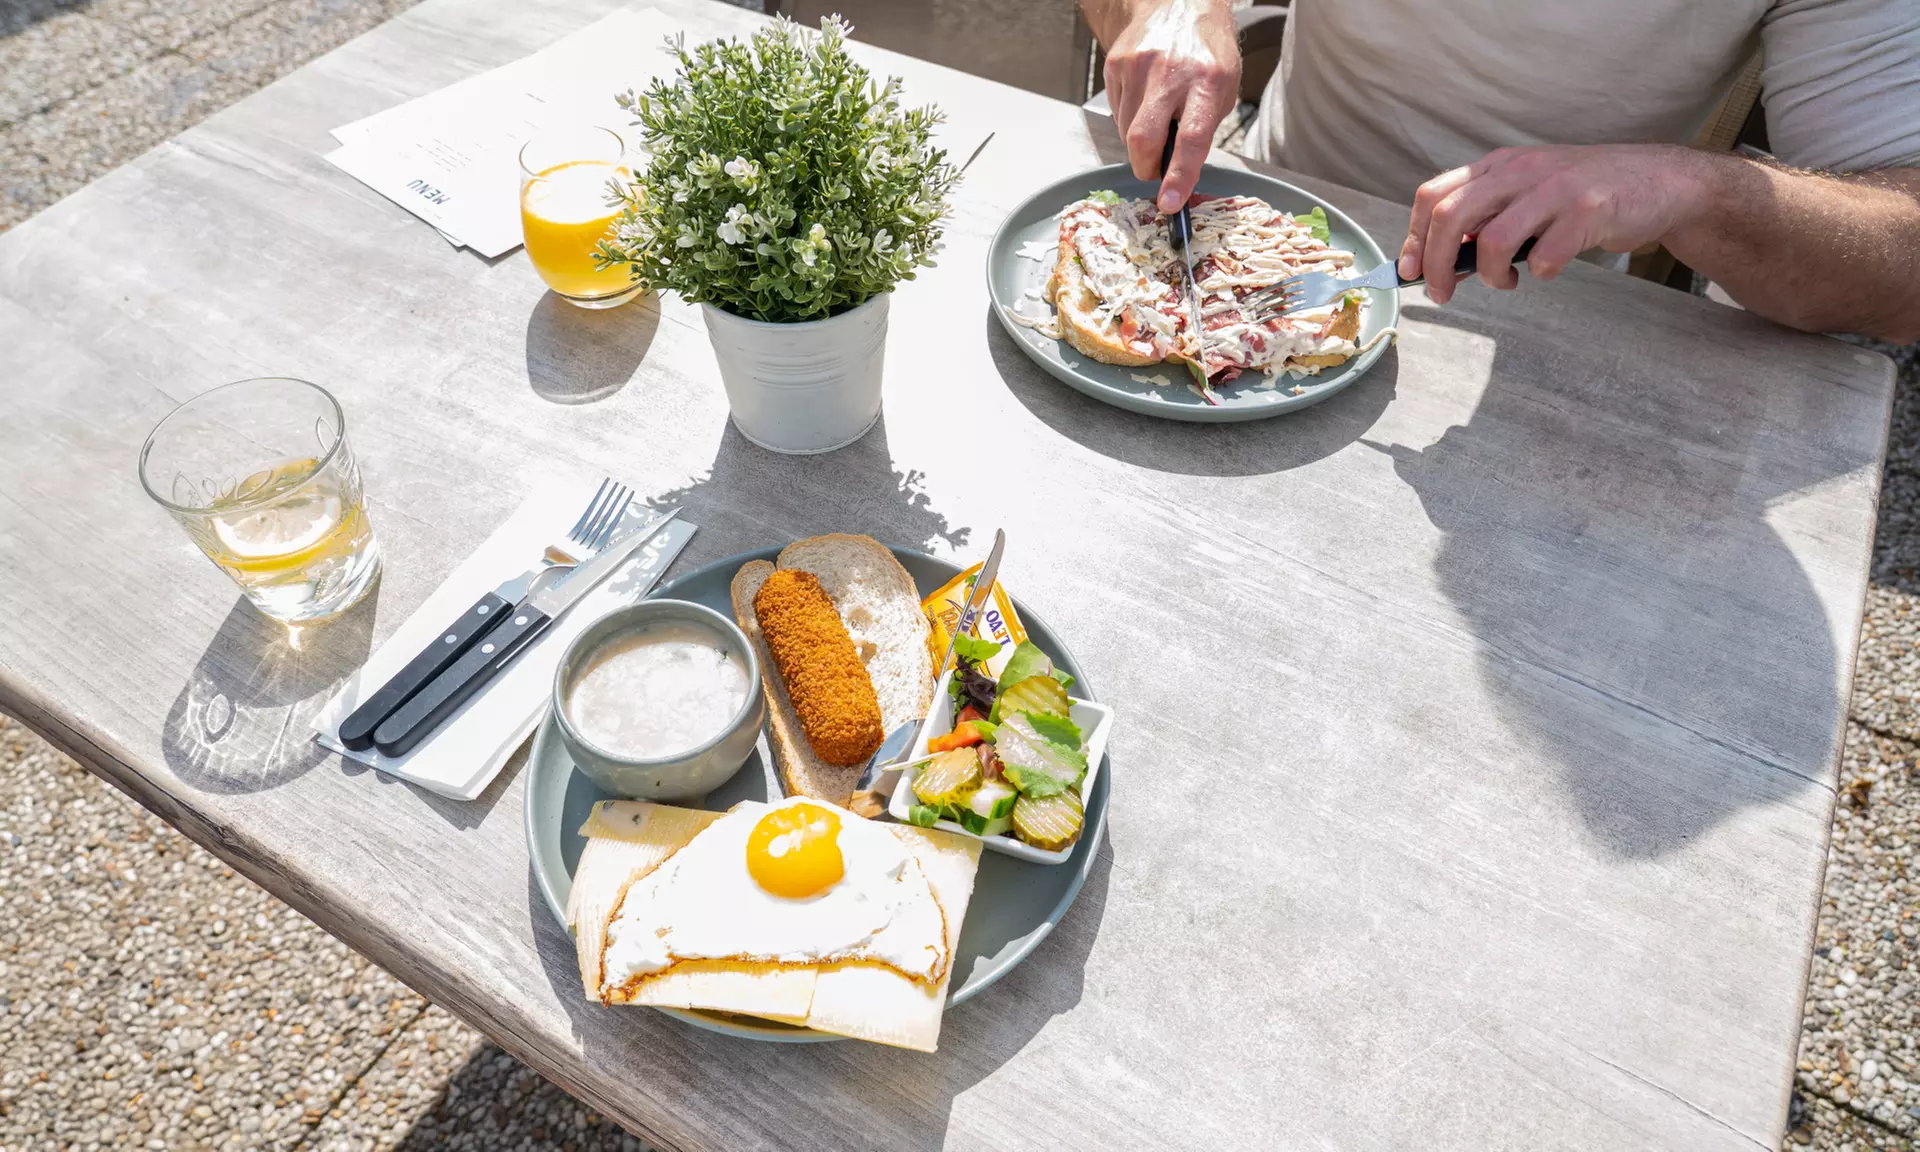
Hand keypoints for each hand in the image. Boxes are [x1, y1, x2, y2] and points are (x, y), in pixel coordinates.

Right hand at [1101, 0, 1239, 212]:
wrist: (1179, 3)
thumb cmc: (1207, 52)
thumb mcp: (1224, 87)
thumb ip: (1203, 128)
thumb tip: (1178, 171)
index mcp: (1208, 81)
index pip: (1191, 139)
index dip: (1178, 177)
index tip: (1169, 203)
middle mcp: (1170, 72)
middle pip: (1143, 140)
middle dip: (1146, 167)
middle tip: (1155, 170)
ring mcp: (1138, 67)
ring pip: (1127, 131)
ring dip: (1140, 140)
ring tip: (1157, 115)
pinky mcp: (1116, 64)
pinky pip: (1117, 112)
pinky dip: (1129, 118)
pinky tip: (1145, 98)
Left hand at [1397, 144, 1712, 303]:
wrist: (1661, 181)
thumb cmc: (1586, 195)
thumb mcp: (1529, 192)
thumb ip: (1488, 216)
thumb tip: (1442, 260)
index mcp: (1500, 165)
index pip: (1434, 195)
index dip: (1413, 238)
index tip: (1410, 271)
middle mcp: (1522, 171)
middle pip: (1450, 217)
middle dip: (1436, 264)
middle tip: (1442, 293)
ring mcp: (1556, 189)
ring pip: (1492, 240)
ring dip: (1491, 275)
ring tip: (1507, 282)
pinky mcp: (1589, 211)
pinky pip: (1545, 257)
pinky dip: (1539, 273)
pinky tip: (1548, 270)